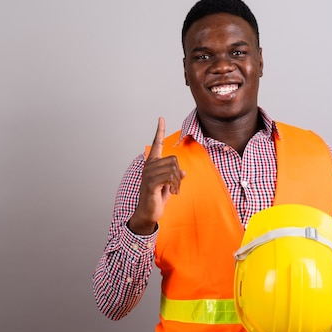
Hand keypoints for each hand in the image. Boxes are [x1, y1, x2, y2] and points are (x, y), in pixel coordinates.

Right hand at [128, 118, 185, 234]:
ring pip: (173, 169)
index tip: (161, 118)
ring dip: (177, 181)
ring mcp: (148, 174)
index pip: (156, 144)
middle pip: (173, 160)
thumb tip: (183, 171)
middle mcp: (149, 166)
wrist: (148, 213)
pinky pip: (170, 177)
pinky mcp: (151, 183)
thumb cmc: (156, 198)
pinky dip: (175, 185)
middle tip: (173, 186)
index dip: (159, 131)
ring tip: (171, 189)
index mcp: (152, 164)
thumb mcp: (169, 185)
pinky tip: (171, 191)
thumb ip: (174, 176)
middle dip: (177, 174)